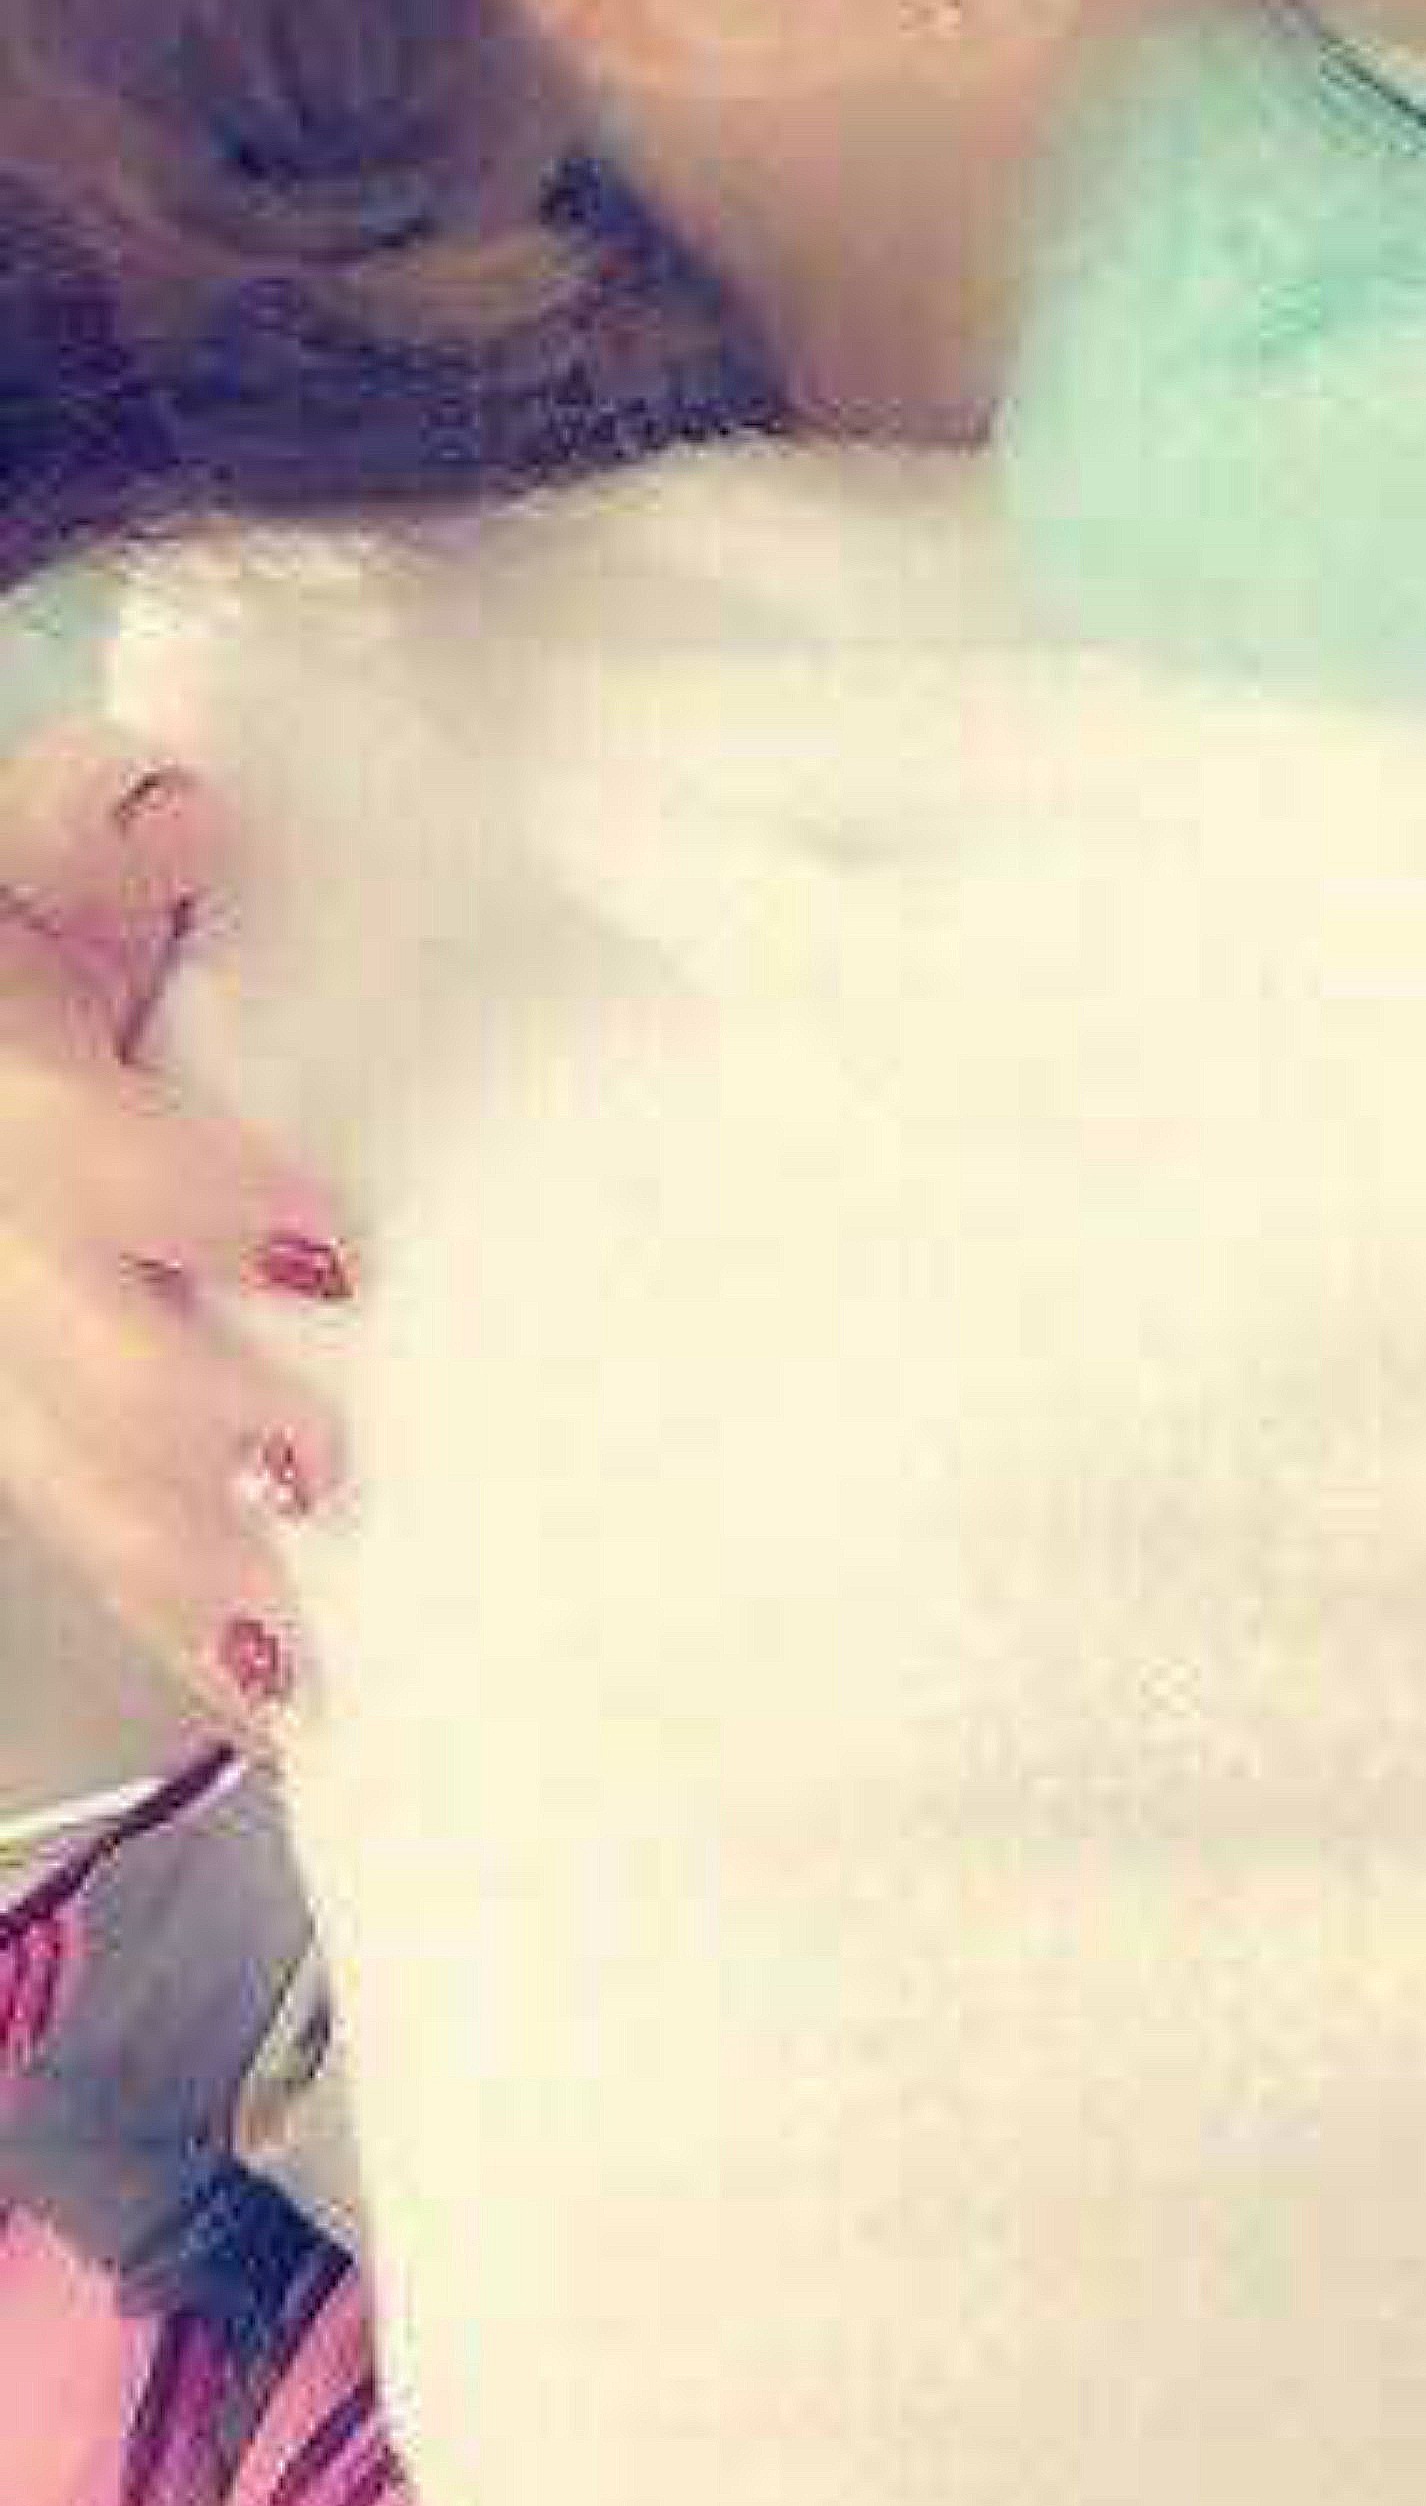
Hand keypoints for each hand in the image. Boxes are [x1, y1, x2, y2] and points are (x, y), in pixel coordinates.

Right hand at [0, 722, 354, 1751]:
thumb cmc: (31, 903)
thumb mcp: (39, 833)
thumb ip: (94, 822)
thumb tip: (179, 808)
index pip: (59, 1153)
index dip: (176, 1200)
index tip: (317, 1255)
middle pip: (53, 1352)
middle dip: (176, 1427)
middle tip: (315, 1469)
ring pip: (55, 1469)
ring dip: (174, 1567)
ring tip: (298, 1651)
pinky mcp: (23, 1406)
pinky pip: (78, 1519)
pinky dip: (174, 1616)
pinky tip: (271, 1696)